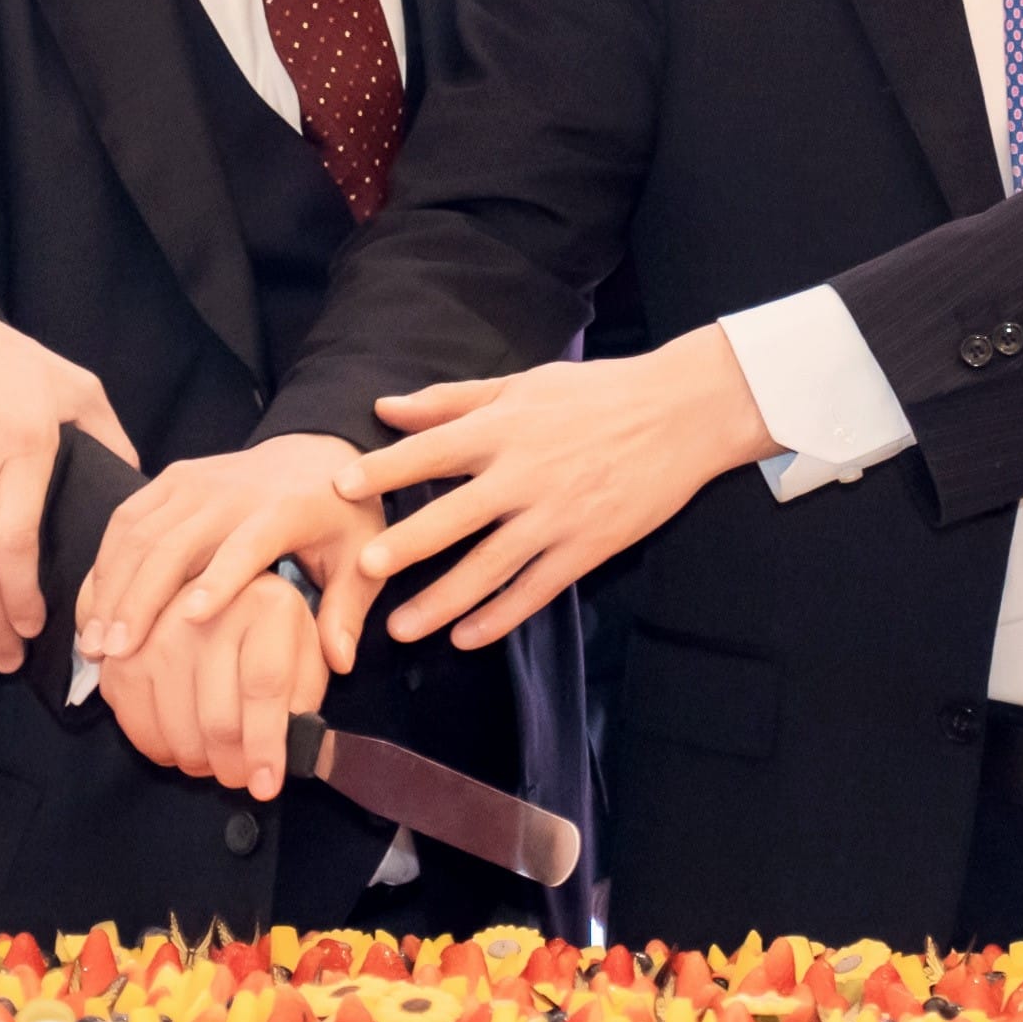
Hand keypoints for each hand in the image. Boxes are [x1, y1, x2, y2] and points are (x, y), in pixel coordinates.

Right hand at [90, 434, 375, 675]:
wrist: (316, 451)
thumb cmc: (340, 517)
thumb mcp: (360, 559)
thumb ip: (347, 610)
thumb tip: (338, 663)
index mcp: (282, 510)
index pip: (245, 544)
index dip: (219, 580)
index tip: (191, 620)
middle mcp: (231, 490)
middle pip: (172, 543)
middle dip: (137, 599)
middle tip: (115, 653)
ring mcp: (194, 480)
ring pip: (138, 533)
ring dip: (110, 587)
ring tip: (93, 641)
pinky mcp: (170, 478)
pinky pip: (126, 519)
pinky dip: (105, 563)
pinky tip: (93, 607)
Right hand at [98, 572, 332, 790]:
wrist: (214, 579)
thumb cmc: (270, 624)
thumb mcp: (308, 646)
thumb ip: (310, 689)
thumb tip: (304, 744)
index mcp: (268, 601)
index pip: (265, 685)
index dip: (267, 744)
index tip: (269, 785)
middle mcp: (209, 607)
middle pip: (218, 717)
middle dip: (232, 766)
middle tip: (240, 780)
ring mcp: (160, 626)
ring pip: (177, 726)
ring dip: (198, 762)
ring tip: (214, 764)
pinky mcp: (127, 645)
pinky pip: (135, 717)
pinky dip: (157, 746)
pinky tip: (178, 747)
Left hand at [343, 327, 783, 649]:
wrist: (681, 414)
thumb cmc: (596, 393)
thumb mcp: (522, 384)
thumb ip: (451, 400)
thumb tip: (385, 408)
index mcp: (504, 428)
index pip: (432, 451)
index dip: (384, 469)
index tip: (340, 486)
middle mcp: (525, 474)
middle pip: (453, 516)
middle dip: (405, 546)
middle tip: (362, 569)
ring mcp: (557, 516)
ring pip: (489, 567)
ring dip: (442, 600)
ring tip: (401, 628)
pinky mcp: (587, 548)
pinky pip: (535, 590)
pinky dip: (499, 617)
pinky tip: (466, 637)